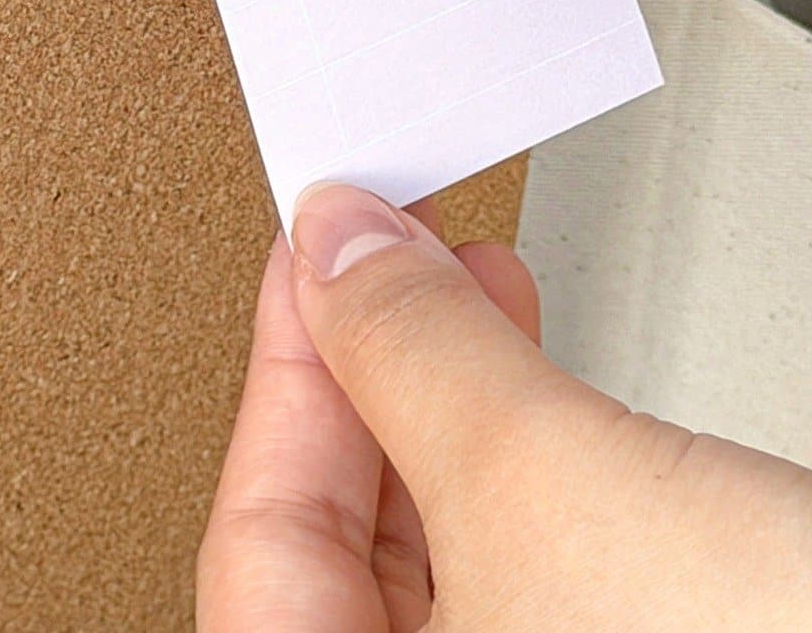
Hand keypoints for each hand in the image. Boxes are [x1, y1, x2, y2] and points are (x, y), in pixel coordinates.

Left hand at [197, 186, 811, 630]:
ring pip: (433, 552)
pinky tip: (531, 378)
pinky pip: (518, 567)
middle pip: (333, 550)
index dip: (285, 360)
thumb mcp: (552, 485)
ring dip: (440, 401)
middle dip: (364, 372)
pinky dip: (518, 459)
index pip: (259, 536)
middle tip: (380, 252)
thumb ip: (418, 356)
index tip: (316, 244)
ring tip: (460, 284)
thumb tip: (338, 249)